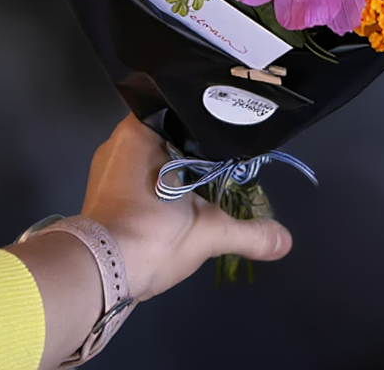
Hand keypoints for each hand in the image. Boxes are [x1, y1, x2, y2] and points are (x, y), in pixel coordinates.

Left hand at [81, 114, 292, 299]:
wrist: (98, 275)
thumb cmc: (150, 235)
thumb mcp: (207, 232)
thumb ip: (249, 232)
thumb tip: (286, 239)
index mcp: (137, 131)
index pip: (174, 108)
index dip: (203, 117)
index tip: (228, 125)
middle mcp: (117, 142)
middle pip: (164, 135)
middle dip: (191, 147)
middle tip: (225, 153)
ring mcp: (105, 170)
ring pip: (149, 158)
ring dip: (173, 168)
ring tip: (207, 175)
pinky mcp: (100, 195)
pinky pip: (135, 177)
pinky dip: (156, 186)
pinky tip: (178, 199)